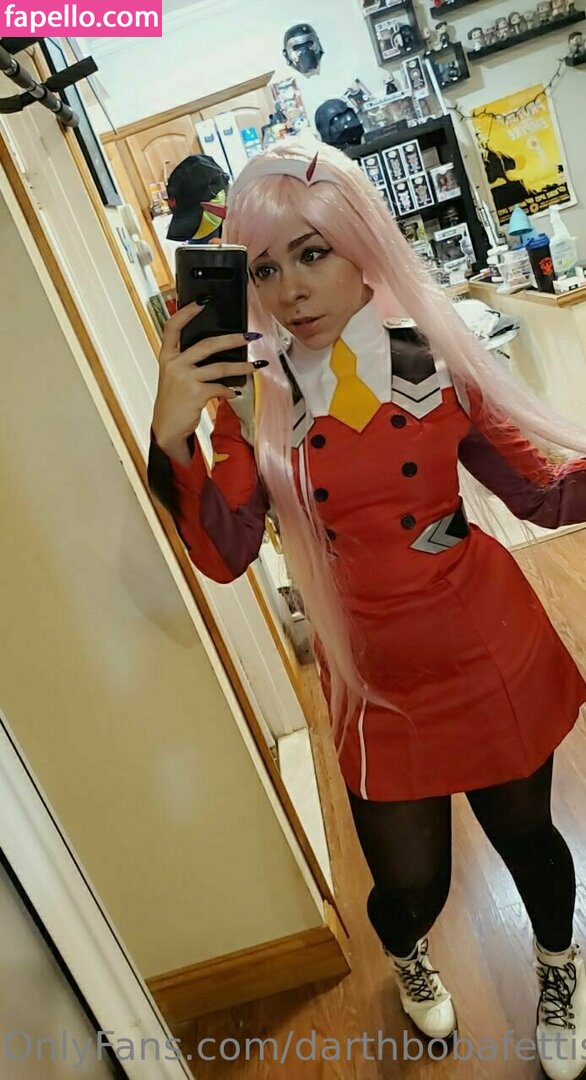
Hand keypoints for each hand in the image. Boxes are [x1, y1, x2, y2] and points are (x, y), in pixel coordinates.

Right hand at [151, 300, 254, 452]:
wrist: (166, 427)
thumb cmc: (174, 400)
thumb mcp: (174, 376)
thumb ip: (188, 361)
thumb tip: (219, 351)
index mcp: (167, 356)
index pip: (173, 327)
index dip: (187, 312)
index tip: (203, 301)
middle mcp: (174, 364)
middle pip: (207, 344)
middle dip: (232, 339)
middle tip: (249, 336)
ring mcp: (184, 378)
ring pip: (220, 367)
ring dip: (241, 367)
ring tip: (256, 366)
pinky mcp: (196, 393)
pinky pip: (220, 387)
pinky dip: (229, 390)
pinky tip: (232, 393)